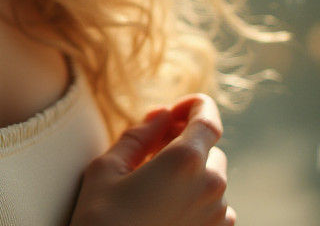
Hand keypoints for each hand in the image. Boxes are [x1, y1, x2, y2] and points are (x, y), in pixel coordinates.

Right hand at [70, 93, 234, 225]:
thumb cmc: (102, 219)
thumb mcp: (108, 167)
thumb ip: (139, 136)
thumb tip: (161, 115)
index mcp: (185, 161)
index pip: (208, 118)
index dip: (195, 105)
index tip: (175, 108)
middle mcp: (211, 186)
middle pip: (209, 149)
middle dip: (185, 142)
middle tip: (153, 148)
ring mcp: (217, 217)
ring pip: (212, 179)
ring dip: (190, 173)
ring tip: (154, 184)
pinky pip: (215, 208)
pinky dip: (195, 199)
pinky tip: (165, 209)